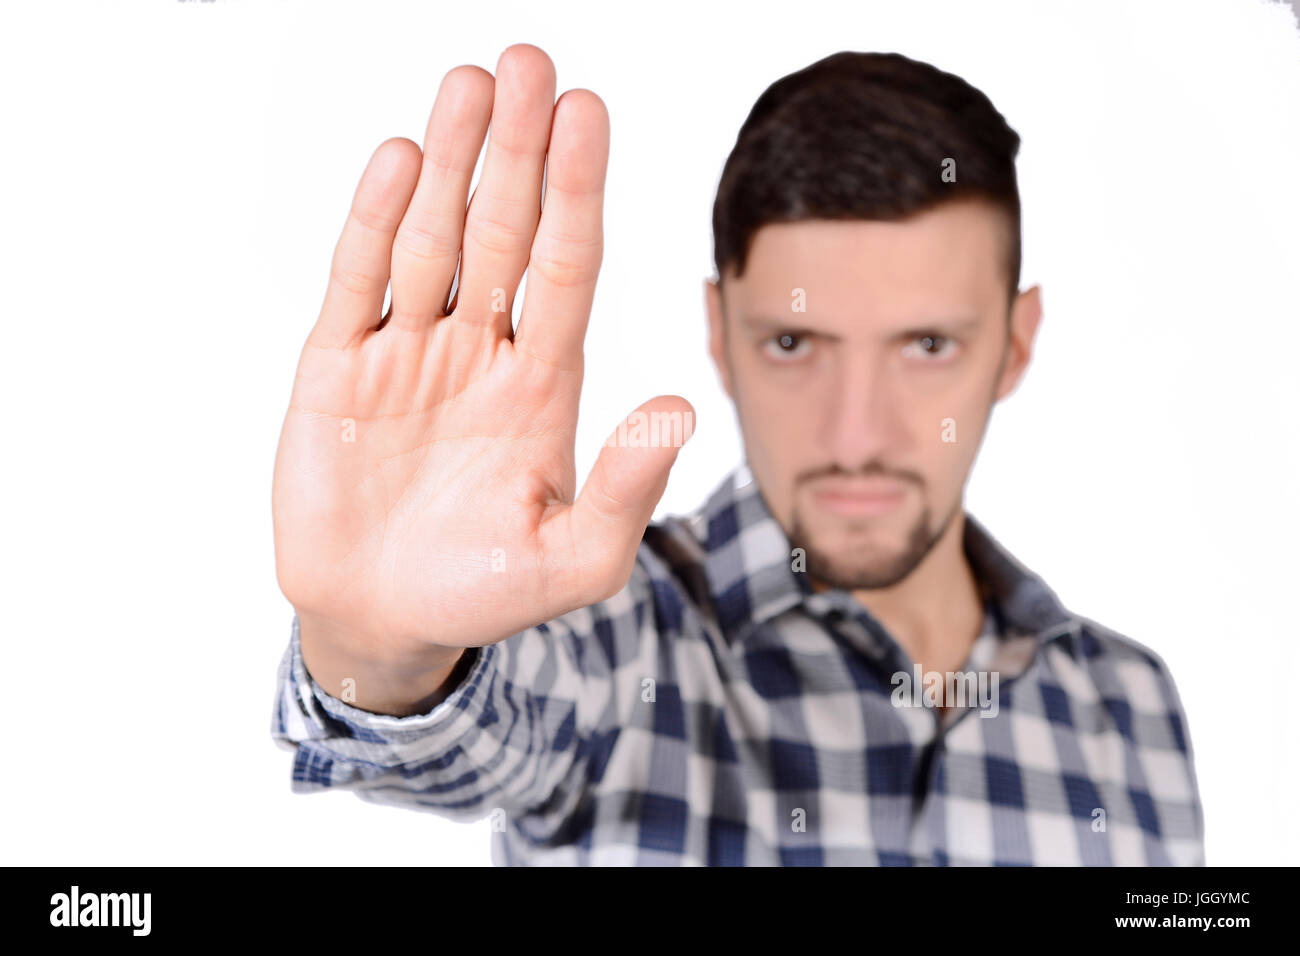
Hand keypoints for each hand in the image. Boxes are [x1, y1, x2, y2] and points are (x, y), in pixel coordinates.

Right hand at [272, 45, 692, 671]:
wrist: (383, 623)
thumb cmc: (482, 594)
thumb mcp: (572, 561)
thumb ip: (624, 492)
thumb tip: (680, 409)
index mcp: (543, 384)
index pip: (567, 267)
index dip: (577, 192)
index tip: (588, 113)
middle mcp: (480, 351)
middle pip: (504, 230)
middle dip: (517, 150)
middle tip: (530, 62)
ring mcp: (408, 353)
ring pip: (434, 238)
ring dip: (448, 162)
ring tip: (469, 83)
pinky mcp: (337, 370)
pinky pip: (359, 284)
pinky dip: (375, 223)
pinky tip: (397, 161)